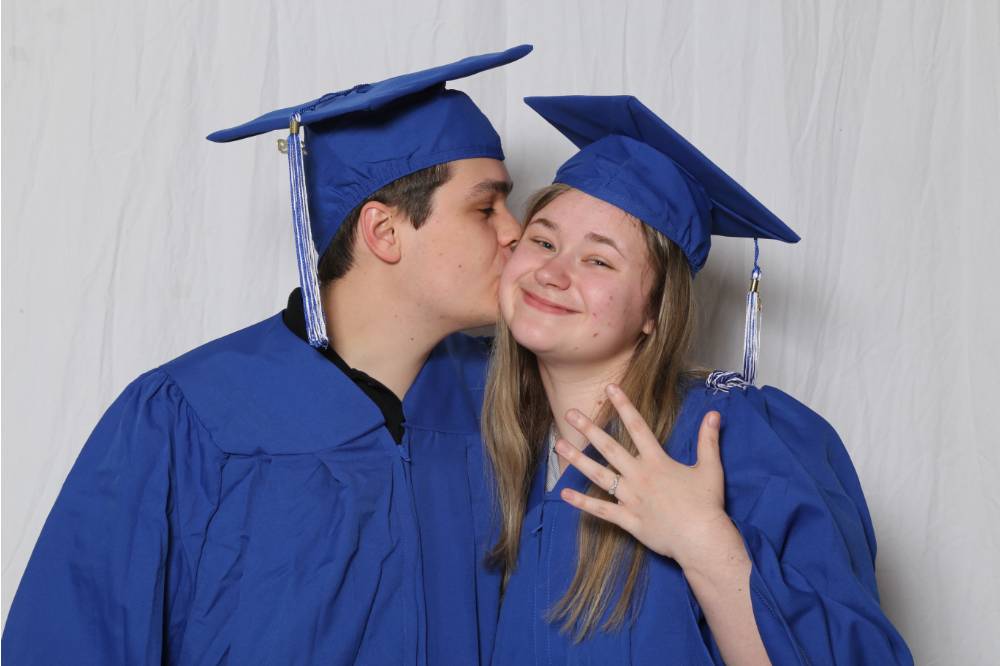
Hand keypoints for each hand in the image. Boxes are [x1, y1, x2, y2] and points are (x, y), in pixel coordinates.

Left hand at [557, 384, 734, 566]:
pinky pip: (601, 509)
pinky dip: (582, 502)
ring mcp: (630, 498)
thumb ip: (708, 440)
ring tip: (559, 446)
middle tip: (569, 413)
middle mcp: (639, 476)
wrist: (701, 539)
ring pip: (599, 475)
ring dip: (577, 459)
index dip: (623, 406)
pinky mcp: (628, 519)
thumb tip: (714, 414)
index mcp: (657, 462)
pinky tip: (564, 494)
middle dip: (588, 429)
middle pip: (609, 447)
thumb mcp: (710, 468)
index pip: (637, 427)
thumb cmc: (707, 504)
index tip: (609, 389)